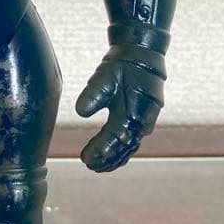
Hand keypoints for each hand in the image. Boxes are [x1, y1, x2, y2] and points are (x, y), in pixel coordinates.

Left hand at [76, 43, 163, 171]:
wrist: (142, 55)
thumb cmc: (123, 66)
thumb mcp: (105, 76)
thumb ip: (94, 94)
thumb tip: (80, 112)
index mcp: (134, 111)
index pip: (114, 138)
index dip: (100, 150)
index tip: (85, 158)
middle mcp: (142, 121)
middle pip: (123, 147)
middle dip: (106, 158)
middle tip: (89, 165)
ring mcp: (143, 122)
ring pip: (129, 148)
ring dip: (114, 159)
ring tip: (96, 168)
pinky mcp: (140, 120)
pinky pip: (132, 142)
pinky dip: (121, 152)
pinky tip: (110, 161)